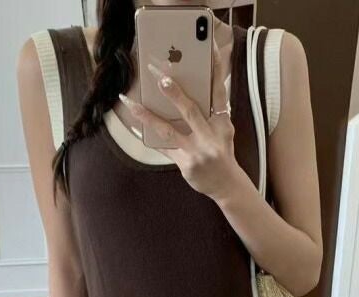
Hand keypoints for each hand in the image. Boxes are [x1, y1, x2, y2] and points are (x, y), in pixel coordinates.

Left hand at [119, 32, 240, 199]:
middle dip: (174, 93)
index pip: (219, 93)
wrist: (226, 184)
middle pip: (191, 110)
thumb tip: (194, 88)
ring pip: (169, 130)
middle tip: (159, 77)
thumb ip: (212, 111)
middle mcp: (210, 136)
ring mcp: (197, 152)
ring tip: (131, 104)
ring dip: (148, 116)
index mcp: (222, 123)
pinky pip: (163, 147)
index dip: (217, 71)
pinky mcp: (185, 164)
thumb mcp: (223, 130)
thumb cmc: (222, 151)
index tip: (211, 50)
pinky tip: (134, 125)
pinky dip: (148, 136)